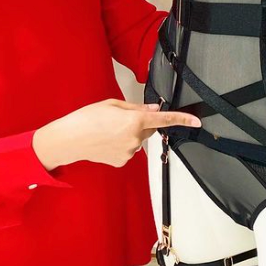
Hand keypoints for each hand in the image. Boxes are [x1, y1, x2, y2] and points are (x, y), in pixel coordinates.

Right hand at [34, 99, 200, 169]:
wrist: (70, 139)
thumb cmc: (87, 118)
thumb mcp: (112, 104)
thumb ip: (135, 108)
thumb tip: (152, 110)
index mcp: (135, 120)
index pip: (163, 119)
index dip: (182, 119)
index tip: (196, 121)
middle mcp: (135, 138)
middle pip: (148, 128)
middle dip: (140, 123)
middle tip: (118, 118)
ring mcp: (129, 152)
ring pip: (137, 140)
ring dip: (128, 133)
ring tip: (107, 130)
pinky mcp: (122, 161)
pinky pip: (128, 149)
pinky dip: (121, 144)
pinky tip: (106, 140)